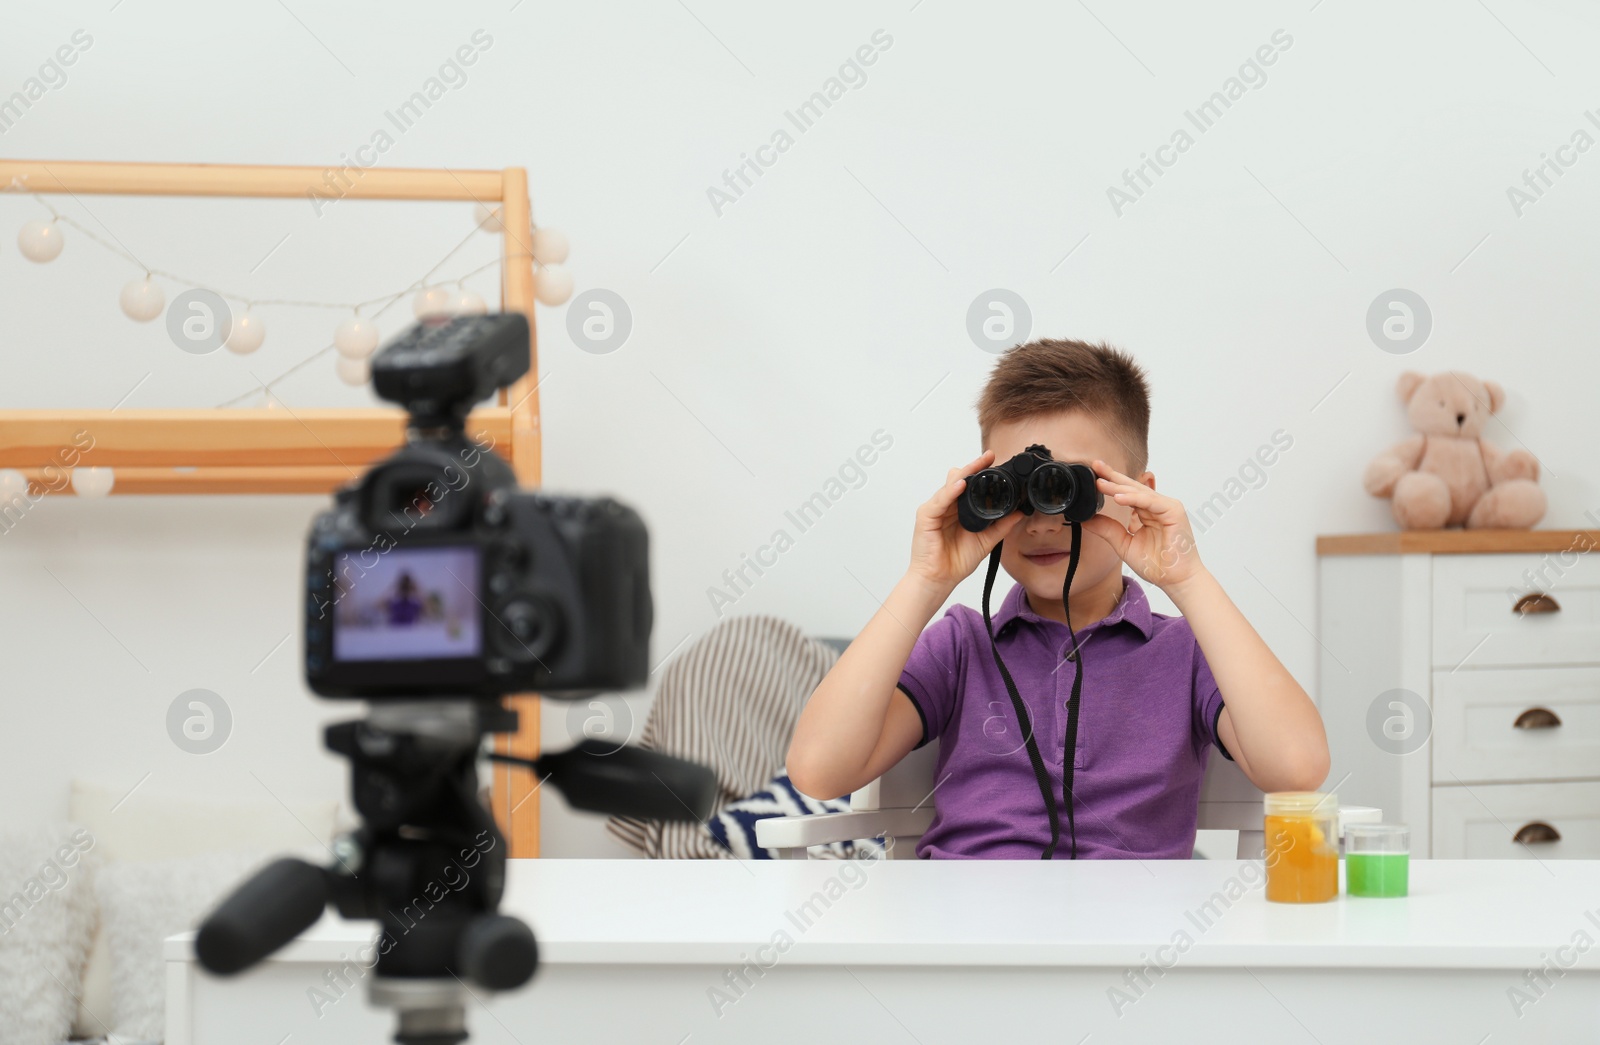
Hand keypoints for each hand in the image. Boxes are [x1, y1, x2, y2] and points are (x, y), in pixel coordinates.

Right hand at [906, 450, 1022, 594]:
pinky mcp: (926, 517)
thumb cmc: (956, 560)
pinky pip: (940, 500)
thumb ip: (1001, 525)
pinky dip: (950, 491)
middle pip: (958, 479)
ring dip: (964, 474)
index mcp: (958, 509)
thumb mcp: (986, 540)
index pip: (969, 484)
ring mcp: (935, 509)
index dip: (980, 472)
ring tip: (978, 465)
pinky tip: (960, 485)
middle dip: (973, 467)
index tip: (995, 461)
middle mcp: (946, 506)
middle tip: (989, 457)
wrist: (940, 579)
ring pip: (949, 485)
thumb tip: (1019, 513)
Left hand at [1081, 459, 1205, 591]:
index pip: (1126, 493)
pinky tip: (1118, 498)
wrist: (1175, 580)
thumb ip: (1108, 529)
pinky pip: (1150, 501)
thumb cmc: (1157, 564)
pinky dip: (1134, 498)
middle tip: (1096, 465)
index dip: (1110, 483)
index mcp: (1146, 512)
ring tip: (1101, 483)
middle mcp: (1156, 506)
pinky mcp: (1174, 511)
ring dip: (1119, 487)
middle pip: (1132, 487)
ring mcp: (1166, 507)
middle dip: (1113, 476)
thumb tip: (1086, 519)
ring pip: (1139, 492)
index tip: (1093, 474)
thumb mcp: (1124, 544)